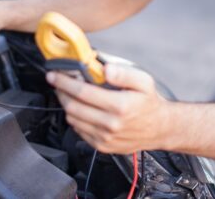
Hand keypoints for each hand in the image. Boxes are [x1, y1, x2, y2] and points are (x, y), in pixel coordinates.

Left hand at [47, 64, 171, 153]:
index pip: (82, 92)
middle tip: (57, 82)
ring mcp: (105, 137)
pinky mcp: (102, 146)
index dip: (64, 82)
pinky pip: (79, 131)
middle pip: (73, 106)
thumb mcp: (143, 81)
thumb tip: (105, 68)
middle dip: (61, 92)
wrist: (160, 128)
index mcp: (120, 106)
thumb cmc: (149, 103)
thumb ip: (123, 73)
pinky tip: (80, 108)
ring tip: (68, 93)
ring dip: (66, 104)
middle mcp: (111, 124)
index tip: (54, 75)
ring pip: (73, 119)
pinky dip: (75, 118)